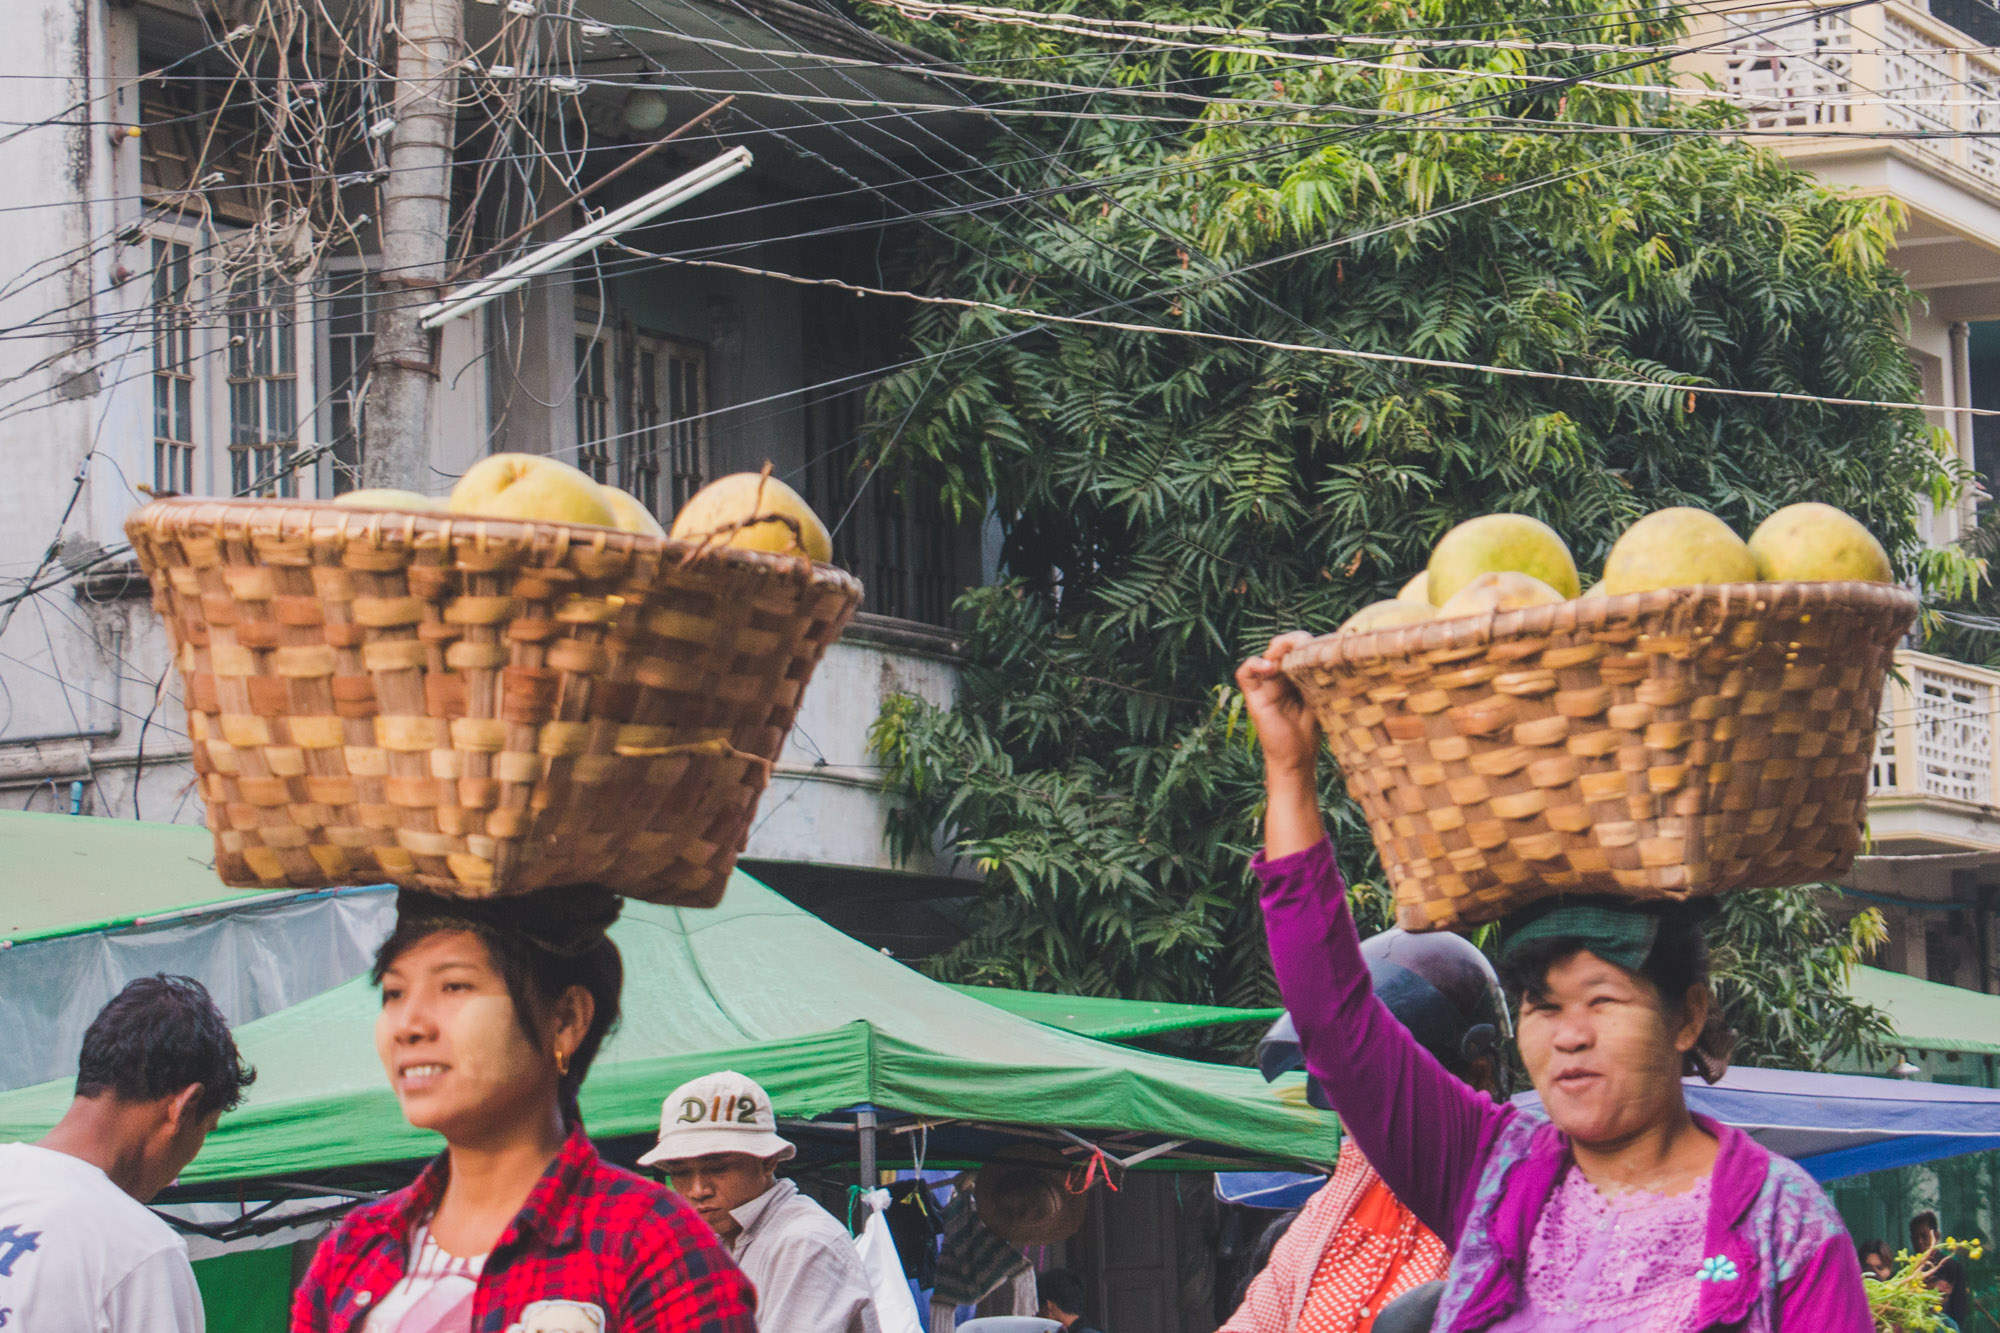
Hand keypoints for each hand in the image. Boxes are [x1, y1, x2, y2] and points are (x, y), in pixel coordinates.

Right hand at [1235, 632, 1321, 778]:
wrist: (1297, 758)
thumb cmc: (1310, 732)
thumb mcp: (1321, 699)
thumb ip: (1320, 678)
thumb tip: (1331, 655)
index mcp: (1296, 677)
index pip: (1297, 648)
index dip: (1305, 643)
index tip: (1320, 648)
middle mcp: (1279, 678)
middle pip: (1281, 647)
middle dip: (1293, 642)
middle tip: (1306, 647)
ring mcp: (1265, 687)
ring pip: (1264, 655)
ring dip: (1277, 650)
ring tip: (1288, 655)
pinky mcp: (1254, 697)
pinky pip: (1245, 673)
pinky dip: (1254, 664)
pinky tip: (1270, 667)